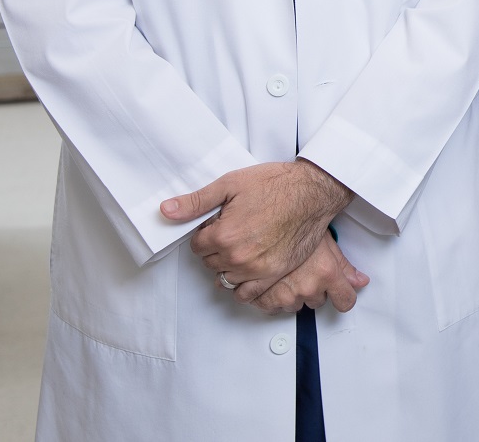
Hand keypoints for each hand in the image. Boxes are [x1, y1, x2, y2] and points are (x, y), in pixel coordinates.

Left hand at [162, 160, 352, 301]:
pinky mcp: (274, 274)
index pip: (197, 245)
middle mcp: (237, 257)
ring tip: (242, 247)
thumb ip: (196, 202)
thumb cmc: (275, 184)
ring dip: (228, 265)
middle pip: (210, 263)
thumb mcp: (231, 183)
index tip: (220, 223)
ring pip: (225, 278)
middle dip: (216, 248)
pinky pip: (247, 294)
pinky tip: (247, 270)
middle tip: (234, 230)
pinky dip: (242, 286)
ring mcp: (257, 269)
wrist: (313, 191)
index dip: (207, 232)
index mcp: (223, 234)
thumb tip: (166, 211)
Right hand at [251, 234, 368, 315]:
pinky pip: (276, 308)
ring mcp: (287, 295)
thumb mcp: (325, 241)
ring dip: (294, 294)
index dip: (344, 297)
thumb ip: (344, 266)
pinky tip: (275, 280)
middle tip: (305, 270)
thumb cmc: (295, 226)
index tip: (341, 295)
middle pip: (318, 301)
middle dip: (314, 289)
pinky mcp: (267, 300)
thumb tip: (359, 280)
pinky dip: (274, 298)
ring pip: (297, 305)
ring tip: (288, 272)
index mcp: (326, 273)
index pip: (345, 301)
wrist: (264, 223)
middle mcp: (308, 287)